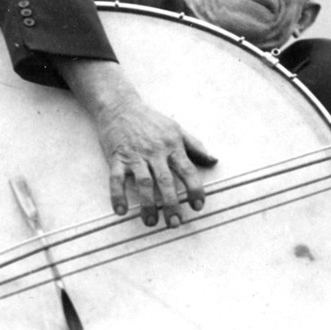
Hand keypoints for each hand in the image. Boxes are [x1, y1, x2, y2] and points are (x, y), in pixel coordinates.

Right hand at [56, 58, 217, 226]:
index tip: (198, 206)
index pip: (188, 170)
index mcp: (172, 146)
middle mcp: (155, 152)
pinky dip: (117, 196)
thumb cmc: (150, 121)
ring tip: (150, 223)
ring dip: (148, 205)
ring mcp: (135, 156)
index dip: (195, 189)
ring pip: (143, 184)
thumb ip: (195, 146)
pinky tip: (121, 210)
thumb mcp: (176, 130)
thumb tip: (214, 160)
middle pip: (166, 181)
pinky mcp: (117, 157)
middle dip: (172, 204)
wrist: (120, 106)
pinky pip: (116, 179)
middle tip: (175, 223)